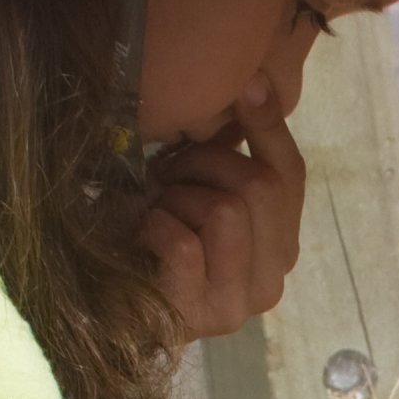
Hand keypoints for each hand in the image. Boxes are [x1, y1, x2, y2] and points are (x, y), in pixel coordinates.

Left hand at [140, 83, 305, 341]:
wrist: (108, 303)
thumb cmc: (151, 236)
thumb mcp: (198, 185)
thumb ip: (235, 148)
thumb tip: (255, 80)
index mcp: (280, 244)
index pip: (291, 176)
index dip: (269, 126)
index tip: (246, 85)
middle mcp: (271, 280)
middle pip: (260, 188)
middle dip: (205, 163)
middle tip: (167, 172)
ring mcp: (239, 306)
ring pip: (226, 212)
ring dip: (179, 197)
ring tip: (157, 207)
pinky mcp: (200, 318)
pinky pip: (182, 245)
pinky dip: (155, 227)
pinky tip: (144, 235)